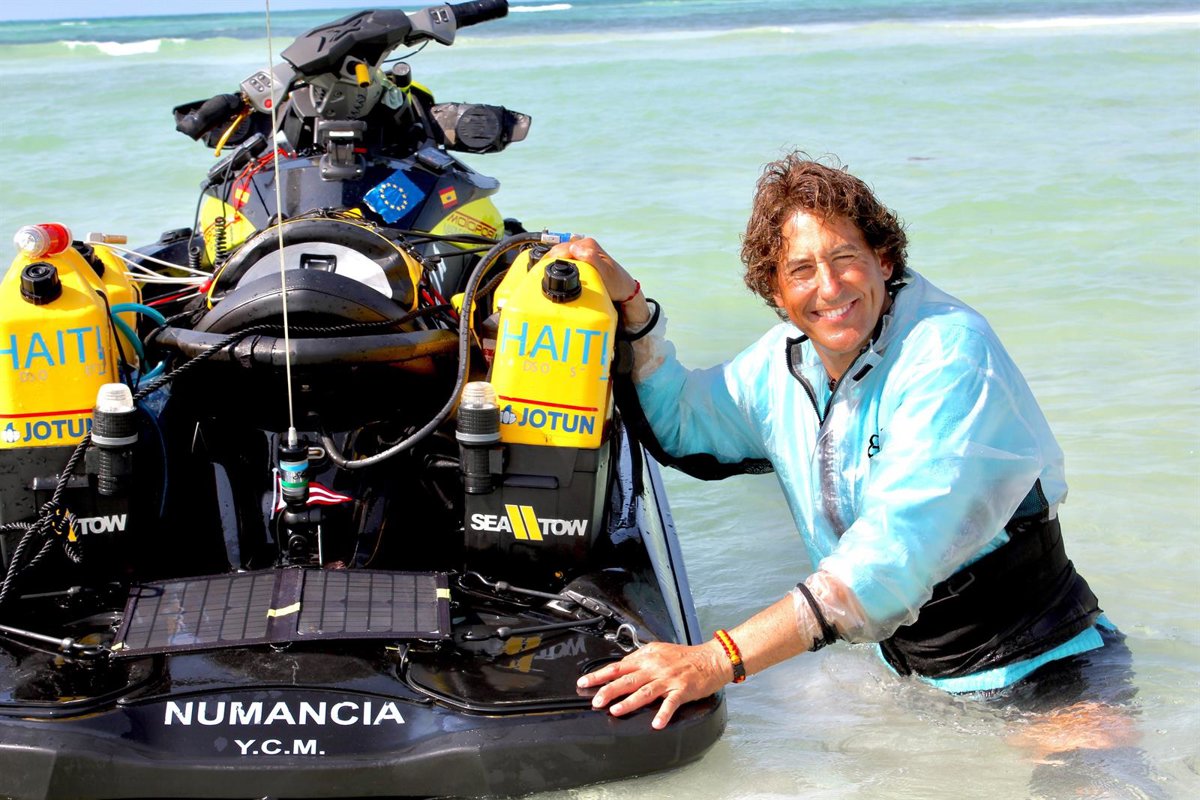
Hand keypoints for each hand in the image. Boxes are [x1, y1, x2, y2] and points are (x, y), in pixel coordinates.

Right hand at [544, 237, 638, 304]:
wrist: (624, 290)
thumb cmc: (616, 283)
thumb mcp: (605, 272)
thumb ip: (591, 258)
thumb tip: (575, 248)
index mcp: (588, 245)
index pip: (563, 248)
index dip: (550, 257)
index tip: (540, 268)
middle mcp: (584, 245)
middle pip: (559, 249)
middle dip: (547, 259)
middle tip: (535, 272)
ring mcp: (582, 251)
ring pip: (560, 252)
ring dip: (550, 260)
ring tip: (539, 271)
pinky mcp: (580, 259)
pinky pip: (564, 258)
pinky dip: (556, 263)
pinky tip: (550, 270)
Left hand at [577, 639, 730, 728]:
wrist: (711, 659)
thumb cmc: (685, 657)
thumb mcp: (658, 651)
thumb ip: (640, 660)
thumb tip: (621, 667)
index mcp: (647, 657)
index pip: (618, 666)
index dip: (600, 674)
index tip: (585, 682)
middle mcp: (655, 667)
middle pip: (627, 679)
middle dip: (608, 690)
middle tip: (595, 700)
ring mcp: (668, 679)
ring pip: (645, 691)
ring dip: (629, 701)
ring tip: (615, 710)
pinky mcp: (682, 689)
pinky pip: (671, 702)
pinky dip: (663, 713)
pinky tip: (656, 723)